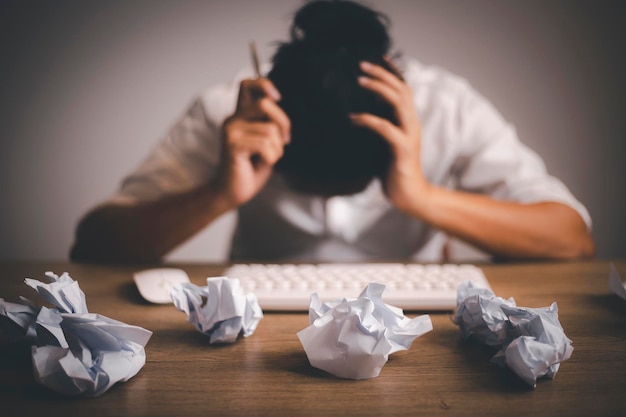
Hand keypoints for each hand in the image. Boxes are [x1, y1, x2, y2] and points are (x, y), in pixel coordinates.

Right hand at [215, 78, 290, 208]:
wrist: (232, 192)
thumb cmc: (250, 169)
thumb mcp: (265, 142)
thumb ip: (270, 125)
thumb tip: (283, 119)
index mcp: (241, 116)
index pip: (247, 84)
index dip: (264, 84)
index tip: (277, 98)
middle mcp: (233, 119)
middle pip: (265, 104)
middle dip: (283, 123)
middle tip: (285, 141)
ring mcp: (230, 131)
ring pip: (270, 130)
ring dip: (277, 149)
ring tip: (267, 159)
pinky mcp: (232, 145)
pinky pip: (264, 145)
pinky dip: (271, 157)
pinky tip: (261, 164)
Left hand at [350, 61, 430, 215]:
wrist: (409, 195)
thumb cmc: (395, 170)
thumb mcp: (385, 143)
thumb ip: (380, 127)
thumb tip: (359, 113)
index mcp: (408, 121)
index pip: (404, 89)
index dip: (392, 72)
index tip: (377, 58)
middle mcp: (412, 124)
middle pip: (401, 89)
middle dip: (382, 74)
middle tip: (361, 64)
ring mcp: (409, 135)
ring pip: (398, 102)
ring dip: (378, 88)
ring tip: (360, 80)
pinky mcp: (402, 149)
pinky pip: (385, 128)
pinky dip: (369, 120)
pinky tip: (353, 117)